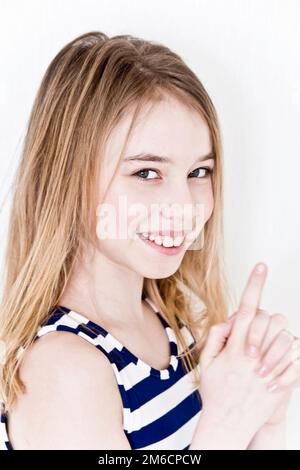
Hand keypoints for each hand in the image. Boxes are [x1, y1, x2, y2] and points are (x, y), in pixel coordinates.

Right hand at [197, 263, 292, 446]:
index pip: (246, 309)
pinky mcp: (282, 382)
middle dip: (264, 317)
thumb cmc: (215, 392)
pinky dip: (291, 355)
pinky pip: (297, 358)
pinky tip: (278, 363)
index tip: (261, 266)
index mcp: (234, 348)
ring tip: (264, 352)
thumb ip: (216, 336)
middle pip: (268, 319)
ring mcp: (269, 369)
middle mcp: (254, 356)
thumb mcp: (205, 362)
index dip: (254, 285)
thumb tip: (231, 320)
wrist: (228, 424)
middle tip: (254, 333)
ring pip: (285, 336)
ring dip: (276, 337)